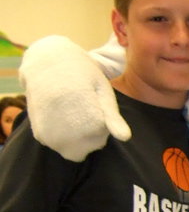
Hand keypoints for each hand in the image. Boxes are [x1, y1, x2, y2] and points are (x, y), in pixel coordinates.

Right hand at [20, 36, 130, 161]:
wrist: (45, 62)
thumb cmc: (82, 75)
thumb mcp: (103, 91)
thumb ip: (114, 117)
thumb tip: (126, 138)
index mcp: (90, 121)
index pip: (105, 135)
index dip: (103, 119)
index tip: (92, 99)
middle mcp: (70, 133)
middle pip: (92, 145)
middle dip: (92, 132)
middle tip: (81, 106)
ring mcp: (53, 136)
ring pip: (76, 149)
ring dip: (77, 136)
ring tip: (70, 109)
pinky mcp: (40, 137)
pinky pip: (60, 145)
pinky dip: (62, 135)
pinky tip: (59, 115)